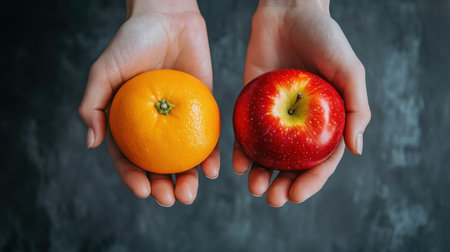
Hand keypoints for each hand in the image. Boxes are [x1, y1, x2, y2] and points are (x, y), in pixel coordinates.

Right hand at [78, 0, 218, 205]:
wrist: (168, 17)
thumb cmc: (132, 41)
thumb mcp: (104, 71)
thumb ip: (92, 106)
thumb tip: (90, 144)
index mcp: (129, 121)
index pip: (128, 157)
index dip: (133, 178)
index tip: (143, 190)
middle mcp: (155, 124)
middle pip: (158, 164)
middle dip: (162, 187)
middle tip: (170, 199)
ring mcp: (180, 118)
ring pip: (184, 157)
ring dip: (188, 179)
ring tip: (190, 193)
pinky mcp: (203, 108)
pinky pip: (207, 137)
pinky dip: (210, 155)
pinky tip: (213, 170)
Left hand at [233, 0, 370, 206]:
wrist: (288, 11)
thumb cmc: (325, 37)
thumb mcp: (350, 70)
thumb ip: (358, 109)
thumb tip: (357, 150)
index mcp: (326, 121)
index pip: (322, 160)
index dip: (311, 182)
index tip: (297, 195)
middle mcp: (300, 123)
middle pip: (293, 164)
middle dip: (284, 186)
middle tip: (272, 199)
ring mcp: (274, 116)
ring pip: (268, 154)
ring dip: (262, 175)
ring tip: (255, 188)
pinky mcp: (251, 103)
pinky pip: (246, 132)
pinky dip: (242, 151)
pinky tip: (238, 165)